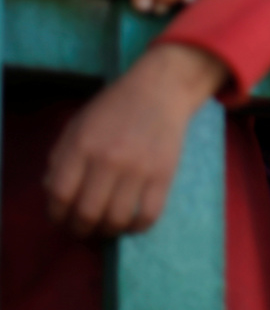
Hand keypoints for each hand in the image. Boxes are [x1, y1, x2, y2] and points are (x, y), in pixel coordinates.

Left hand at [44, 45, 226, 236]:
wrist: (162, 90)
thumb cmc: (115, 107)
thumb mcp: (78, 124)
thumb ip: (61, 157)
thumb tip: (53, 194)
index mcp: (82, 145)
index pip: (60, 194)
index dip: (56, 214)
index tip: (60, 218)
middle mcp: (109, 159)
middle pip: (86, 213)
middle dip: (79, 229)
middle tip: (81, 229)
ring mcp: (139, 168)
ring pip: (116, 219)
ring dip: (106, 231)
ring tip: (105, 227)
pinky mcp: (164, 174)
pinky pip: (148, 215)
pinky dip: (136, 227)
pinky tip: (131, 223)